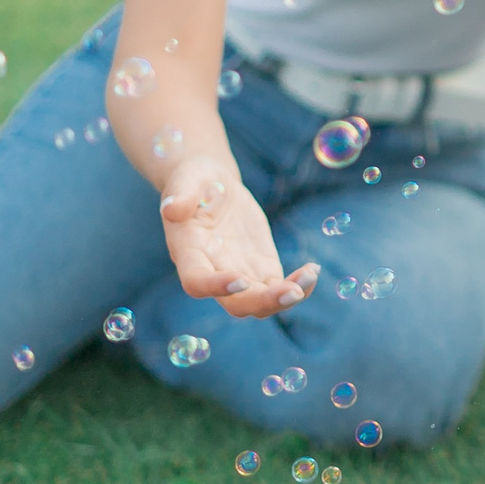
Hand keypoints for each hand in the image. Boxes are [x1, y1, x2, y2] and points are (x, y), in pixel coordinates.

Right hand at [159, 152, 317, 318]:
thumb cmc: (193, 179)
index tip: (241, 280)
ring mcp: (239, 273)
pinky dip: (298, 286)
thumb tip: (171, 208)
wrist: (211, 184)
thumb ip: (181, 194)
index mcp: (188, 253)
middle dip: (264, 302)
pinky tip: (313, 271)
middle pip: (236, 304)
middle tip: (292, 291)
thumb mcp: (186, 178)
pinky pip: (279, 287)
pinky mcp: (260, 268)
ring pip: (261, 303)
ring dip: (286, 297)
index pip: (196, 281)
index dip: (216, 287)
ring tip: (310, 275)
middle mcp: (213, 272)